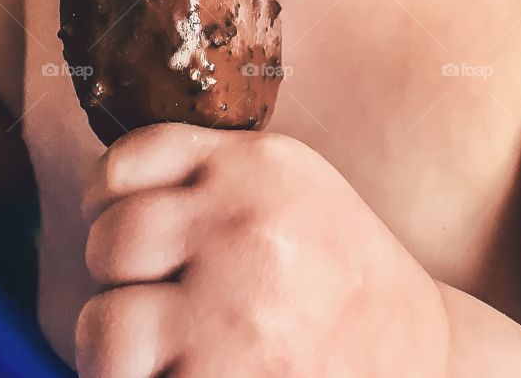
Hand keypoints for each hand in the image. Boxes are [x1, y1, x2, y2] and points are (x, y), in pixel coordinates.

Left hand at [76, 125, 448, 377]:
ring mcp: (233, 316)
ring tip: (145, 347)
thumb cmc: (340, 268)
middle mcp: (242, 231)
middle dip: (112, 273)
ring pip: (102, 328)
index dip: (105, 197)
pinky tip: (182, 371)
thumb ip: (210, 172)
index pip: (125, 162)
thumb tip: (107, 190)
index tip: (117, 220)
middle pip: (108, 241)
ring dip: (110, 344)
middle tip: (146, 291)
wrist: (418, 355)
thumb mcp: (290, 184)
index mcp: (254, 167)